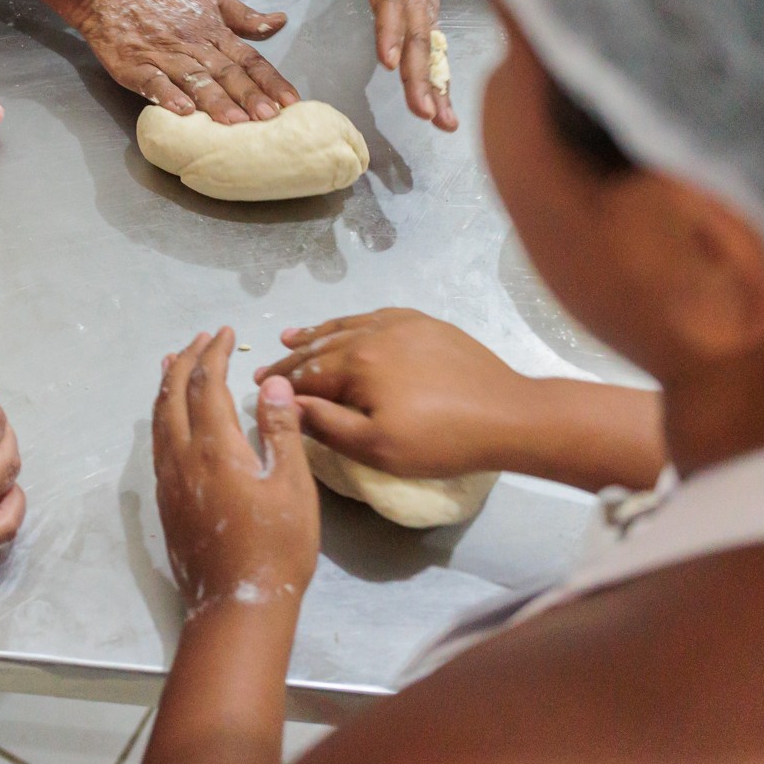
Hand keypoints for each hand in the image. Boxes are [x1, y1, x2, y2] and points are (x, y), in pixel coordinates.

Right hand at [75, 0, 298, 123]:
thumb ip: (243, 15)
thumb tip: (279, 21)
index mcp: (213, 31)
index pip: (248, 59)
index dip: (270, 80)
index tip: (290, 101)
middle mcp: (193, 45)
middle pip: (226, 73)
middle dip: (248, 95)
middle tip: (268, 118)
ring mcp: (163, 56)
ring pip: (194, 80)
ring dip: (214, 101)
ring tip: (233, 122)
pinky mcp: (134, 66)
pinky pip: (153, 82)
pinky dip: (167, 96)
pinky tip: (182, 111)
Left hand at [153, 329, 317, 616]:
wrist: (237, 605)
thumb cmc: (276, 547)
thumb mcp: (292, 486)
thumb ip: (280, 431)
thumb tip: (271, 383)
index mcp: (215, 448)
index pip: (208, 384)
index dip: (214, 353)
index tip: (226, 331)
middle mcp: (182, 457)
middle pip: (174, 394)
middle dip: (186, 361)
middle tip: (201, 338)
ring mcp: (169, 481)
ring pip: (159, 419)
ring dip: (167, 385)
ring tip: (172, 363)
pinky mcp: (166, 501)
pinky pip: (157, 443)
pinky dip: (163, 415)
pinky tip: (169, 418)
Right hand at [256, 308, 537, 479]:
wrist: (508, 415)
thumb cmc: (440, 440)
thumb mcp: (376, 446)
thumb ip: (327, 425)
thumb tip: (287, 405)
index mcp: (357, 363)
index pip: (306, 373)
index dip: (280, 383)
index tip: (255, 389)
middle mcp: (374, 333)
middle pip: (321, 346)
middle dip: (292, 358)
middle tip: (266, 368)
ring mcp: (402, 324)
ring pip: (347, 326)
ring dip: (317, 334)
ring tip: (292, 336)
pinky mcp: (427, 324)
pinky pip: (377, 317)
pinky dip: (352, 323)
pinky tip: (347, 327)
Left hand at [308, 0, 457, 130]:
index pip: (390, 2)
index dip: (390, 31)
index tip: (390, 61)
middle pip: (417, 37)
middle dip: (419, 76)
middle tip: (423, 110)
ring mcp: (425, 7)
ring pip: (431, 51)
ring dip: (436, 86)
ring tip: (440, 120)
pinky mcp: (430, 18)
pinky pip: (435, 53)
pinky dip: (440, 83)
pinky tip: (442, 112)